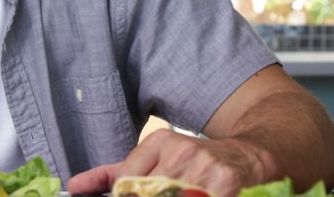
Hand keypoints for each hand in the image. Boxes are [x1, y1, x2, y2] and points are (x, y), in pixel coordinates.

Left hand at [67, 129, 273, 196]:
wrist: (257, 155)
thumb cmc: (202, 164)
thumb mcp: (159, 159)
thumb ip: (117, 174)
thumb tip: (75, 185)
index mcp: (160, 141)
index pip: (125, 184)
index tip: (140, 196)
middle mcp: (181, 152)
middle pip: (144, 195)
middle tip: (171, 194)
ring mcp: (204, 170)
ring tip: (188, 194)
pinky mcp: (225, 186)